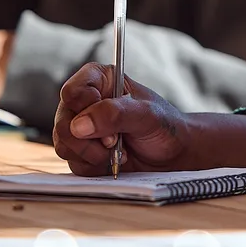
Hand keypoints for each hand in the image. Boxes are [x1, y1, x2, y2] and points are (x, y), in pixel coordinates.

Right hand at [54, 62, 245, 175]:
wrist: (183, 159)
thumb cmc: (173, 130)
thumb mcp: (151, 118)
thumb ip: (119, 114)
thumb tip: (83, 121)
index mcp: (105, 80)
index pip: (75, 83)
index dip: (78, 97)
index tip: (91, 109)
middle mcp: (91, 103)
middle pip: (62, 114)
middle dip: (85, 132)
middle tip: (113, 140)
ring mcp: (86, 130)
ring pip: (63, 141)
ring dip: (90, 151)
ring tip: (119, 151)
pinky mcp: (87, 155)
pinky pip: (72, 162)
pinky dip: (91, 166)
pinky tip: (114, 163)